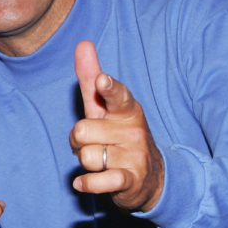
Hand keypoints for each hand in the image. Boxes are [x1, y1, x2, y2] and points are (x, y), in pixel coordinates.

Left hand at [70, 41, 164, 210]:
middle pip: (80, 130)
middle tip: (95, 143)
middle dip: (78, 140)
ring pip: (85, 155)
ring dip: (85, 161)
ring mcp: (134, 156)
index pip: (117, 96)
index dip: (108, 89)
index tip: (103, 81)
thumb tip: (83, 43)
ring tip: (101, 160)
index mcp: (127, 110)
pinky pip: (96, 181)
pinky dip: (87, 184)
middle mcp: (133, 131)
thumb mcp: (105, 108)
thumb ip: (92, 79)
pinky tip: (86, 182)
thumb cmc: (118, 135)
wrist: (148, 178)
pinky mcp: (130, 181)